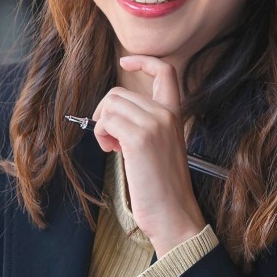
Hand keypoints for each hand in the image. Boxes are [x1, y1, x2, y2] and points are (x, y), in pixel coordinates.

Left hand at [89, 55, 208, 255]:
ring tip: (114, 147)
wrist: (173, 214)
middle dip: (106, 114)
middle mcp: (166, 115)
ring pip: (110, 104)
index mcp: (175, 115)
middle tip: (113, 139)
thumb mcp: (159, 147)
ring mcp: (154, 124)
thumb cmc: (162, 187)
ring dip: (103, 126)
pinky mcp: (139, 139)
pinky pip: (106, 121)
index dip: (143, 61)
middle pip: (119, 93)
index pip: (165, 72)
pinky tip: (112, 151)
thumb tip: (113, 114)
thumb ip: (145, 125)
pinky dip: (101, 135)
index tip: (125, 62)